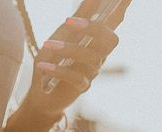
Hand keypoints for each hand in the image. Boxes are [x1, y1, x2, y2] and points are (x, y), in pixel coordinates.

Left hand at [22, 0, 130, 118]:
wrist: (40, 93)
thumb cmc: (53, 60)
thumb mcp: (61, 35)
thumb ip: (77, 18)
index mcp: (96, 39)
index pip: (114, 21)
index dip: (121, 8)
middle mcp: (98, 55)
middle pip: (111, 40)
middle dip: (94, 28)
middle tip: (69, 21)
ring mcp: (92, 72)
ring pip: (91, 58)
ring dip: (68, 49)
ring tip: (47, 45)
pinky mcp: (81, 87)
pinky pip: (76, 77)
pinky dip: (58, 70)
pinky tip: (42, 67)